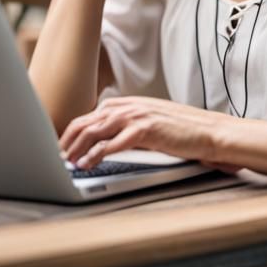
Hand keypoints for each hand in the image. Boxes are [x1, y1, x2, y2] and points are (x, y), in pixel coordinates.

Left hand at [59, 96, 239, 172]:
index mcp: (129, 103)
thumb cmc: (182, 130)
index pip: (92, 115)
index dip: (74, 130)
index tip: (63, 145)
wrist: (209, 131)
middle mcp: (130, 106)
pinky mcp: (146, 130)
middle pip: (88, 120)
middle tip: (58, 155)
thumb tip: (106, 141)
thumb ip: (128, 126)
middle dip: (69, 139)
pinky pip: (113, 143)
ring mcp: (137, 116)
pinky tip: (87, 163)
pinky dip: (96, 154)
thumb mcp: (150, 122)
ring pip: (96, 130)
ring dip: (78, 147)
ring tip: (66, 161)